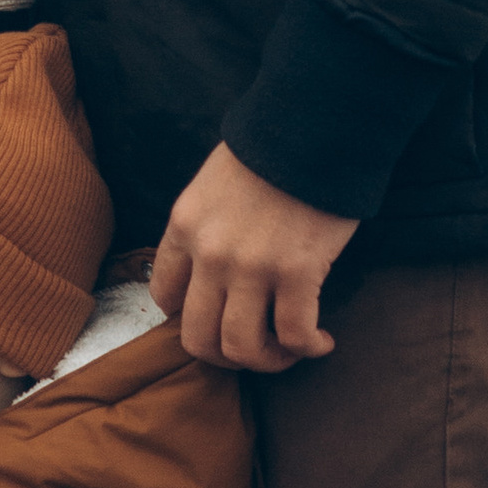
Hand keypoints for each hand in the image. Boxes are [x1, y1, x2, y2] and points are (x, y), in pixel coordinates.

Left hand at [151, 144, 356, 374]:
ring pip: (242, 347)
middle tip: (254, 351)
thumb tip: (215, 271)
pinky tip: (322, 342)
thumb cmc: (270, 152)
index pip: (164, 297)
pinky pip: (295, 334)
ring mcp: (251, 266)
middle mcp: (209, 254)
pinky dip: (308, 348)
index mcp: (183, 227)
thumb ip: (207, 228)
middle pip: (198, 337)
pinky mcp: (297, 272)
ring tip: (289, 351)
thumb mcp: (212, 186)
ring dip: (267, 361)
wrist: (313, 126)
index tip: (219, 316)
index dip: (191, 318)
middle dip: (226, 357)